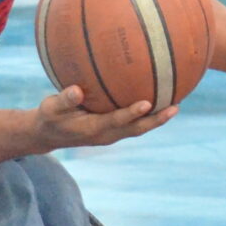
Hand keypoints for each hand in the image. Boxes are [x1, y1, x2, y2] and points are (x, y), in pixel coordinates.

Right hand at [34, 87, 176, 149]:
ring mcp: (111, 134)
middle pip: (137, 129)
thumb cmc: (48, 118)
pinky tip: (158, 97)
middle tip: (175, 107)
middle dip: (157, 120)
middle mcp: (107, 134)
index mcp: (93, 129)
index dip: (132, 113)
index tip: (147, 102)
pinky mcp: (112, 129)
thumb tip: (77, 90)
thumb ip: (63, 100)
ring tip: (176, 104)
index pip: (117, 122)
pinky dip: (147, 114)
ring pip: (139, 127)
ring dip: (158, 118)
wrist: (48, 135)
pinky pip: (133, 122)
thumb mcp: (49, 109)